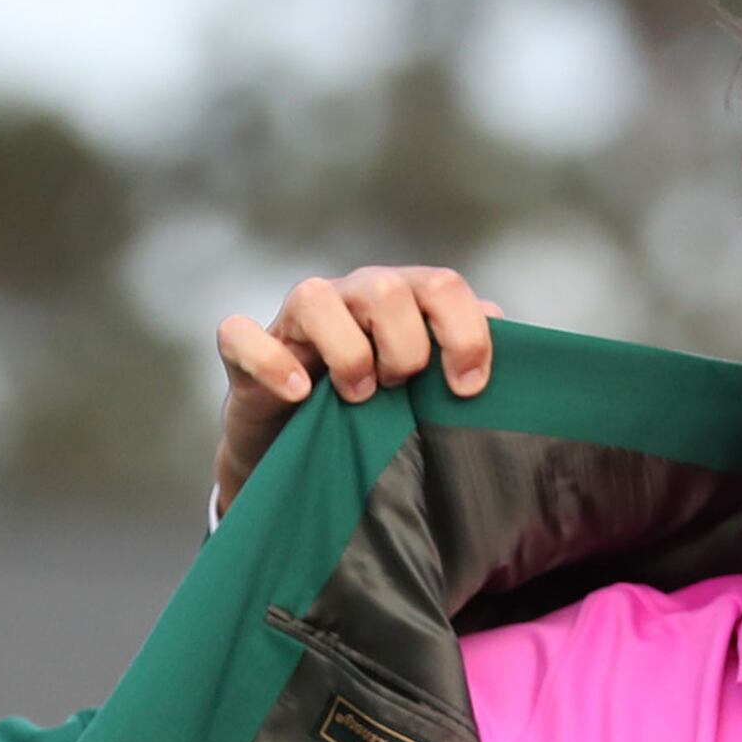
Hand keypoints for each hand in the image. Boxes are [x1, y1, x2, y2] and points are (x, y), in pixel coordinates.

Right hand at [213, 266, 503, 514]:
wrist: (306, 454)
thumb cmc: (380, 416)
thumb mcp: (431, 392)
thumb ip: (465, 354)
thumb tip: (500, 318)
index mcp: (403, 301)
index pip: (443, 286)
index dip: (464, 334)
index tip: (468, 389)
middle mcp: (349, 298)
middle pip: (386, 288)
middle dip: (406, 348)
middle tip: (402, 390)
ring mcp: (294, 322)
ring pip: (314, 297)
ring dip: (348, 352)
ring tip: (360, 396)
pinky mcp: (245, 354)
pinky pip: (240, 335)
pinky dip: (270, 362)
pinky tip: (299, 394)